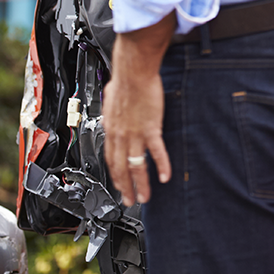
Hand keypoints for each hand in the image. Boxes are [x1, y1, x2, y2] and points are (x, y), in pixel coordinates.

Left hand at [102, 68, 171, 205]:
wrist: (133, 72)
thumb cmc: (124, 82)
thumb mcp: (110, 101)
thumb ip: (111, 113)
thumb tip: (109, 116)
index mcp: (111, 130)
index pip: (110, 159)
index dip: (114, 175)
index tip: (118, 185)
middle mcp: (121, 135)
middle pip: (121, 168)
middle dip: (125, 188)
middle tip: (129, 201)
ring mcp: (135, 134)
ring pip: (136, 166)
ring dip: (141, 184)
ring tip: (144, 196)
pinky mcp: (150, 129)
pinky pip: (155, 152)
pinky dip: (161, 165)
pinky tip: (165, 177)